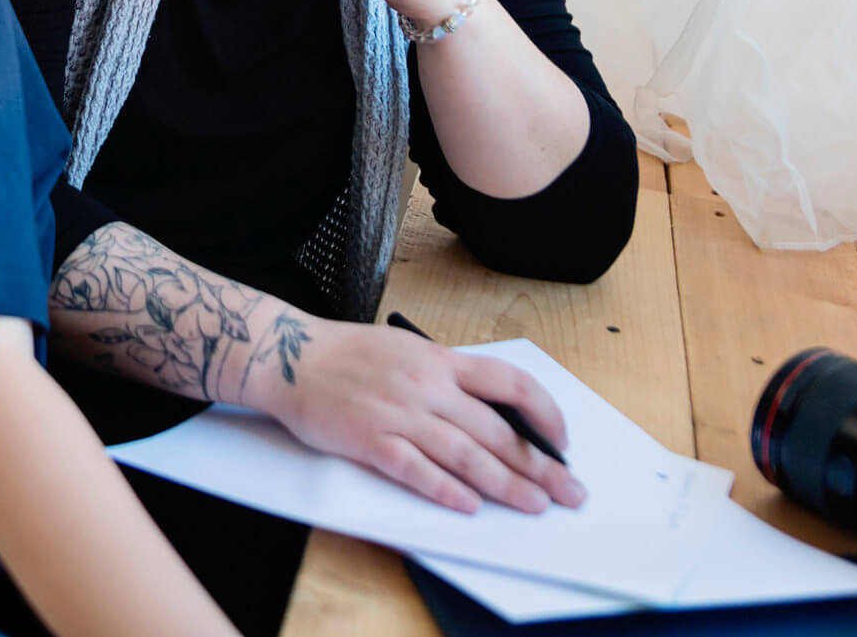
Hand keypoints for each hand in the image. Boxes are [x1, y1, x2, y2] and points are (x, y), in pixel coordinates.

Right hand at [253, 318, 586, 514]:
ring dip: (504, 484)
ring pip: (464, 454)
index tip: (562, 441)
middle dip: (539, 465)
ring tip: (533, 505)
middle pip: (496, 430)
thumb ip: (447, 376)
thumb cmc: (347, 354)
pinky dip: (444, 489)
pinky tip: (469, 506)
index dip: (545, 414)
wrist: (288, 355)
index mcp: (440, 360)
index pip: (510, 383)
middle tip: (567, 492)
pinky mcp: (369, 439)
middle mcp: (426, 386)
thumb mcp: (407, 349)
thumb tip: (493, 410)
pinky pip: (415, 469)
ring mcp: (398, 414)